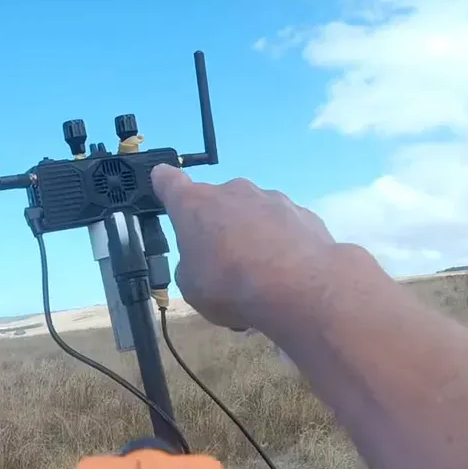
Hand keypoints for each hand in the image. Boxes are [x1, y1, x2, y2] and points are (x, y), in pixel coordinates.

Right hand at [151, 165, 337, 331]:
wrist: (298, 286)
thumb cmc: (230, 285)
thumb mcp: (191, 286)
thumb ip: (192, 264)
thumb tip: (204, 260)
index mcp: (194, 204)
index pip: (169, 181)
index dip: (165, 184)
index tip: (164, 184)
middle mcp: (232, 191)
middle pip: (217, 204)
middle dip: (218, 228)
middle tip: (224, 265)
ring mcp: (271, 198)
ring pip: (253, 215)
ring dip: (252, 237)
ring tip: (261, 277)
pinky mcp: (303, 213)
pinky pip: (283, 228)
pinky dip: (282, 246)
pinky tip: (287, 274)